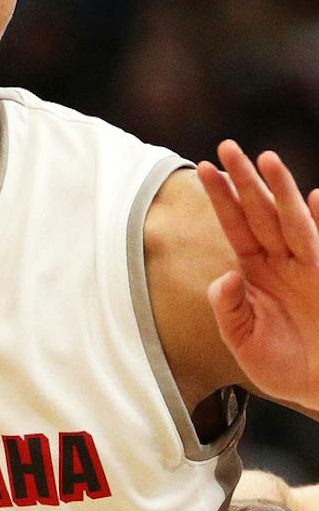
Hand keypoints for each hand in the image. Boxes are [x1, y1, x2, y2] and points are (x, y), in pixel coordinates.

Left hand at [198, 139, 318, 410]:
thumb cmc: (282, 364)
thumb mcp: (242, 340)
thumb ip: (229, 307)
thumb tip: (227, 273)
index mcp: (255, 271)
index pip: (235, 225)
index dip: (221, 198)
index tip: (203, 168)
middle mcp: (281, 262)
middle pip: (259, 213)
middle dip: (244, 180)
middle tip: (227, 145)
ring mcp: (309, 267)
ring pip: (291, 221)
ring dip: (280, 190)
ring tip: (267, 159)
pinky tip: (316, 197)